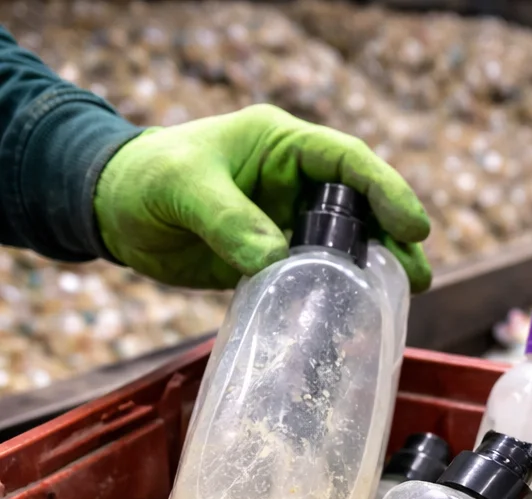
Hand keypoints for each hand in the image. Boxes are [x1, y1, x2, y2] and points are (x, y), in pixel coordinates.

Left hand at [94, 104, 431, 291]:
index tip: (413, 227)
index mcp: (282, 146)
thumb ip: (228, 219)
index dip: (386, 191)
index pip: (348, 162)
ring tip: (402, 299)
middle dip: (394, 240)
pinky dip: (338, 294)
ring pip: (346, 245)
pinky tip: (358, 316)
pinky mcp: (276, 257)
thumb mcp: (184, 188)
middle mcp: (296, 182)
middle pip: (362, 208)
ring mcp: (289, 221)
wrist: (111, 210)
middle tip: (416, 277)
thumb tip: (274, 259)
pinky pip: (317, 275)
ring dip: (374, 270)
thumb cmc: (144, 179)